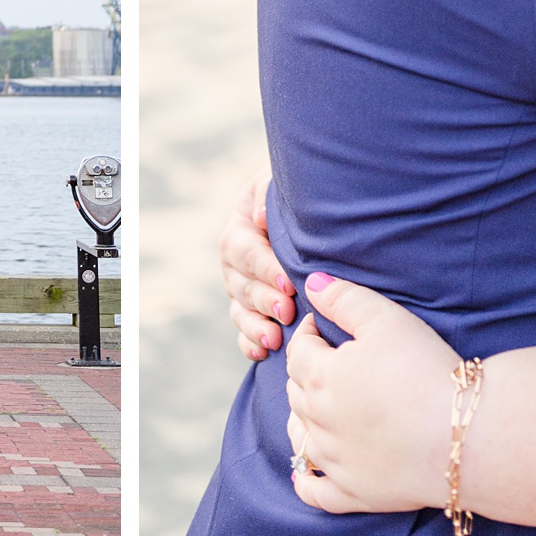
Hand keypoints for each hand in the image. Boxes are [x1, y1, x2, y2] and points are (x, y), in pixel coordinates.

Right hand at [221, 167, 294, 358]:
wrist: (302, 213)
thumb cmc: (291, 195)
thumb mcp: (275, 182)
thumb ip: (266, 195)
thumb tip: (260, 219)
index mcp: (238, 232)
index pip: (246, 252)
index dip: (266, 268)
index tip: (288, 282)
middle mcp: (234, 264)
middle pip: (242, 286)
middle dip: (264, 300)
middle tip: (287, 311)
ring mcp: (240, 290)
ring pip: (241, 312)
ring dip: (256, 327)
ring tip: (274, 339)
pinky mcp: (250, 311)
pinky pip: (244, 331)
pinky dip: (250, 343)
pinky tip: (262, 353)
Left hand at [284, 273, 458, 514]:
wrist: (462, 435)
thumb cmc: (425, 370)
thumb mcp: (386, 319)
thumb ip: (344, 298)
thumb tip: (311, 283)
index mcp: (319, 376)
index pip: (299, 349)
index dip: (309, 332)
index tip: (322, 325)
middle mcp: (318, 420)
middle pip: (296, 391)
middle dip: (305, 371)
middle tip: (326, 360)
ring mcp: (334, 461)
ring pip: (299, 437)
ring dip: (301, 418)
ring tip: (314, 406)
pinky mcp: (354, 493)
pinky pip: (316, 493)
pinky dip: (306, 482)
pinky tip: (305, 474)